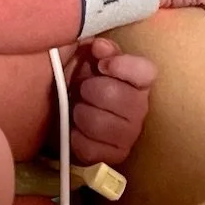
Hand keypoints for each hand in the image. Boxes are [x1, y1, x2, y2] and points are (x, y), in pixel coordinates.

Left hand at [69, 38, 156, 165]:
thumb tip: (100, 46)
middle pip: (116, 96)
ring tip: (77, 110)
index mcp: (137, 80)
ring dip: (80, 114)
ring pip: (100, 123)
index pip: (146, 71)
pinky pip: (90, 148)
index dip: (124, 66)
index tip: (101, 64)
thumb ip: (96, 49)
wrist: (59, 114)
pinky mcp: (115, 157)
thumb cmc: (75, 82)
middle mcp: (140, 108)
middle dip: (89, 90)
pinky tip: (76, 131)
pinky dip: (76, 138)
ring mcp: (130, 135)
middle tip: (81, 90)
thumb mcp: (83, 58)